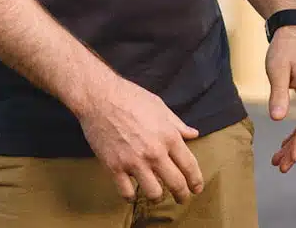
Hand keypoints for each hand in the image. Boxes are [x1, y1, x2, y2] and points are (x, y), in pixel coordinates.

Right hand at [75, 74, 203, 202]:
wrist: (99, 97)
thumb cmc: (130, 97)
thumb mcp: (159, 106)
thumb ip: (177, 124)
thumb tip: (193, 134)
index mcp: (168, 136)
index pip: (189, 166)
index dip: (195, 181)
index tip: (196, 188)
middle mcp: (154, 152)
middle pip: (176, 184)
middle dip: (182, 195)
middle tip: (182, 198)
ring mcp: (134, 161)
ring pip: (154, 193)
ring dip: (157, 197)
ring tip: (156, 195)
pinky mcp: (114, 167)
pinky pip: (127, 193)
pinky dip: (131, 196)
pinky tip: (131, 192)